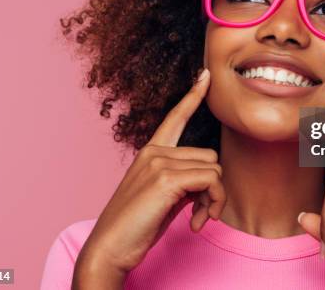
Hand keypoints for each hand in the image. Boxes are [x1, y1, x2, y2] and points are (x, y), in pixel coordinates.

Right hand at [73, 68, 226, 285]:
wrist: (109, 249)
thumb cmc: (136, 227)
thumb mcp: (162, 197)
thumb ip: (183, 180)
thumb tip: (209, 179)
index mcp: (150, 152)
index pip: (175, 118)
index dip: (193, 96)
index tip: (205, 74)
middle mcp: (154, 151)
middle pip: (210, 156)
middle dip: (213, 187)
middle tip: (202, 212)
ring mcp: (159, 162)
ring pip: (214, 169)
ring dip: (214, 198)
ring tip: (199, 219)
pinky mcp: (166, 178)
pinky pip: (211, 181)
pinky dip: (213, 203)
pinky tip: (198, 223)